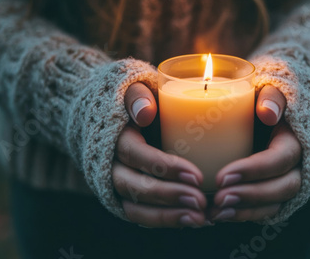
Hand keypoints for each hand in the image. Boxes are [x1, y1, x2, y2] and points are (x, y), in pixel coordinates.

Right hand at [113, 83, 207, 227]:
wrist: (109, 121)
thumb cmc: (132, 102)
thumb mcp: (131, 89)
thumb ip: (137, 96)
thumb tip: (146, 111)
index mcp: (113, 138)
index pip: (137, 156)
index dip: (164, 168)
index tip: (196, 175)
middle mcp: (109, 166)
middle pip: (136, 187)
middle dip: (170, 196)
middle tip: (201, 201)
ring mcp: (115, 186)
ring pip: (137, 208)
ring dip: (169, 216)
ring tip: (200, 219)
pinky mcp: (124, 199)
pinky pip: (141, 216)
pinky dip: (165, 221)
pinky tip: (193, 221)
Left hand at [210, 85, 301, 221]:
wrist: (273, 113)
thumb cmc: (267, 100)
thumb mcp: (272, 89)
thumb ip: (272, 97)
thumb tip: (268, 112)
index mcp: (297, 141)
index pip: (280, 159)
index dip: (253, 170)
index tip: (222, 176)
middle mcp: (299, 166)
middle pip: (282, 188)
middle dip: (250, 196)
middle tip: (219, 199)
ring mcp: (289, 182)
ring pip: (274, 204)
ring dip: (245, 211)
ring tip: (215, 214)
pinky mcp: (276, 193)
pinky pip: (265, 210)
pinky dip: (244, 215)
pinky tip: (220, 216)